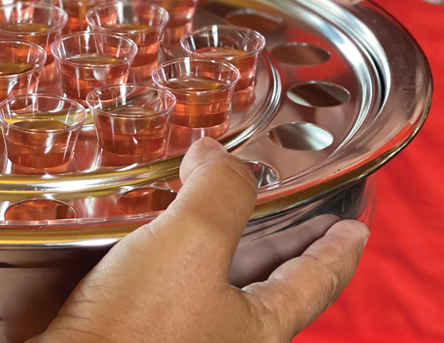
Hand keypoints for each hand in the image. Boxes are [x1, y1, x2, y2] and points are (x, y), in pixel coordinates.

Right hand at [32, 138, 368, 342]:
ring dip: (206, 231)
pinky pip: (153, 272)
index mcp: (255, 325)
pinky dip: (154, 241)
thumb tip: (216, 155)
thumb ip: (217, 191)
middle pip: (263, 275)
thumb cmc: (137, 330)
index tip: (354, 229)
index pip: (314, 281)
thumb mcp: (193, 244)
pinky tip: (134, 219)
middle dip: (276, 237)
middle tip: (284, 203)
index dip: (336, 250)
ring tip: (201, 194)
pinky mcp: (127, 319)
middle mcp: (219, 330)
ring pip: (203, 270)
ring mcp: (173, 325)